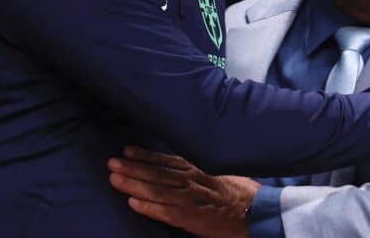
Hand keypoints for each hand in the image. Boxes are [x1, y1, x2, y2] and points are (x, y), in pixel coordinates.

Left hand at [108, 146, 258, 237]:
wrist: (258, 212)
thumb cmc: (242, 193)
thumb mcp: (223, 173)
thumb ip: (202, 170)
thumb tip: (184, 164)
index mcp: (200, 170)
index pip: (168, 161)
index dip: (146, 155)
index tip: (127, 150)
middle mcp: (193, 182)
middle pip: (158, 173)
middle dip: (134, 167)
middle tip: (111, 162)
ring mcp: (192, 201)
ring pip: (158, 190)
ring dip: (134, 184)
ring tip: (114, 178)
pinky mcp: (193, 220)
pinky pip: (168, 213)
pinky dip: (150, 208)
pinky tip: (132, 204)